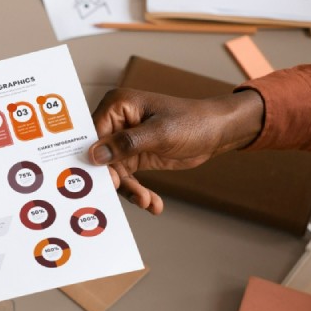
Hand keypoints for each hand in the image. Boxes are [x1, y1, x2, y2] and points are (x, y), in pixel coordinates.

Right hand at [88, 88, 265, 212]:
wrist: (217, 132)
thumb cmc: (192, 122)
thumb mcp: (160, 133)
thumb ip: (126, 143)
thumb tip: (94, 155)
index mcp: (117, 106)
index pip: (93, 134)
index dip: (95, 158)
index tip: (105, 180)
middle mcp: (116, 123)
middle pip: (101, 157)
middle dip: (117, 179)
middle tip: (132, 195)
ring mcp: (124, 141)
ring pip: (114, 172)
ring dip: (131, 190)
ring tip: (148, 202)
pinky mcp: (134, 156)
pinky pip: (128, 178)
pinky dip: (139, 192)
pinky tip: (152, 203)